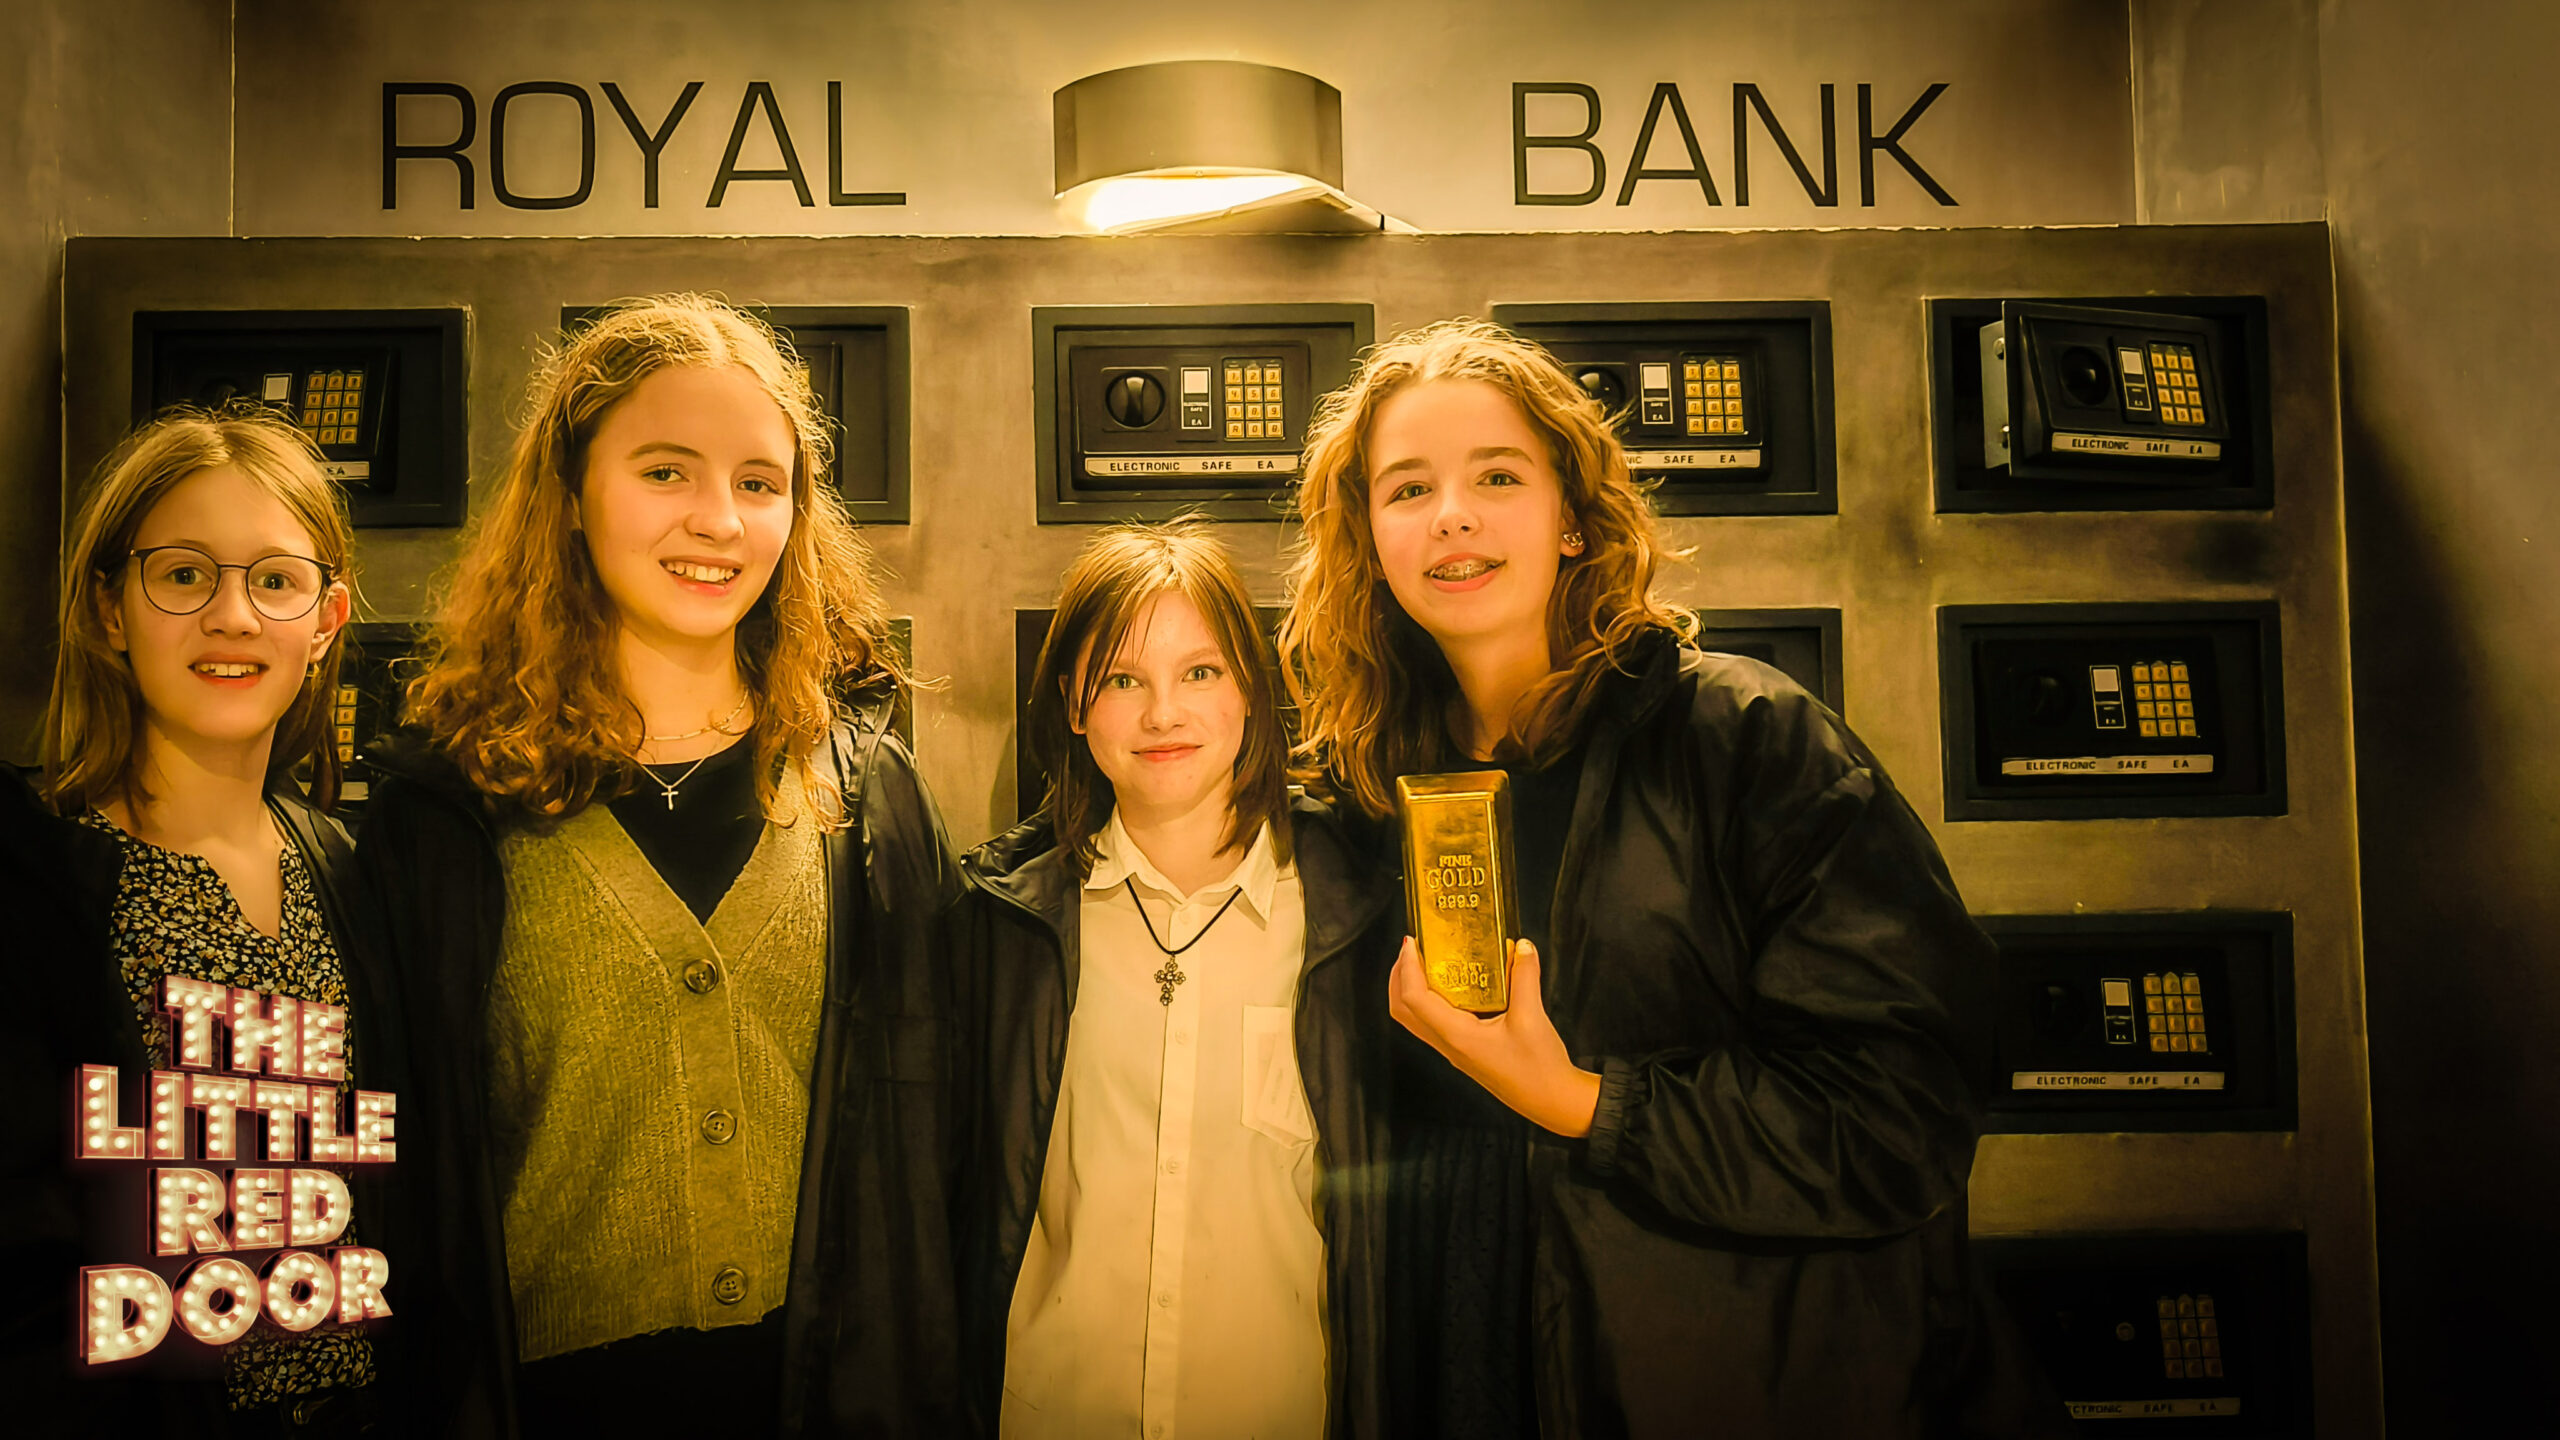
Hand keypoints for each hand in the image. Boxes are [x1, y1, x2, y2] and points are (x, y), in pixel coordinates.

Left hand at [1389, 936, 1602, 1136]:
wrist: (1552, 1101)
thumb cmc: (1540, 1067)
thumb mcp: (1532, 1016)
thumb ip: (1525, 976)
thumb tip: (1522, 945)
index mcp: (1457, 1036)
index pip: (1415, 999)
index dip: (1407, 967)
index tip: (1412, 941)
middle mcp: (1449, 1044)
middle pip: (1403, 1010)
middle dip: (1400, 976)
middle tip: (1412, 948)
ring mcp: (1454, 1050)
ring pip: (1415, 1018)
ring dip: (1412, 988)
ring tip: (1426, 961)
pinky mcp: (1464, 1051)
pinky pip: (1434, 1023)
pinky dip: (1431, 999)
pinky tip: (1454, 983)